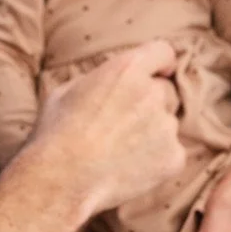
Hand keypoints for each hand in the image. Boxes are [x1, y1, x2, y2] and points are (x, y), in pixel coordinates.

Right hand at [28, 41, 186, 217]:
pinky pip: (170, 153)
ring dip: (151, 132)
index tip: (157, 73)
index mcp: (126, 69)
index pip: (163, 52)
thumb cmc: (56, 134)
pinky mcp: (173, 157)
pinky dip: (155, 160)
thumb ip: (99, 80)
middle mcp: (152, 93)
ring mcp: (166, 127)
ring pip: (166, 124)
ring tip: (119, 150)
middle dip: (150, 102)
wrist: (62, 179)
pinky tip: (128, 167)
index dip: (160, 63)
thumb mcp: (67, 91)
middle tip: (124, 122)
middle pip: (165, 91)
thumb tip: (108, 83)